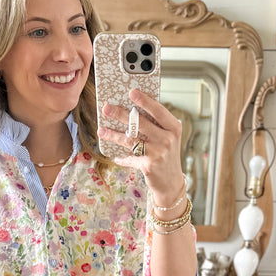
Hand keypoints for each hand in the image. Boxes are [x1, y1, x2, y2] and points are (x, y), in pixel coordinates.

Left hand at [98, 88, 185, 207]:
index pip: (158, 110)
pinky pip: (130, 158)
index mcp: (173, 128)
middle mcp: (167, 139)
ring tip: (102, 130)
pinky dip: (121, 158)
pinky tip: (115, 156)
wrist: (171, 183)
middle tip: (107, 108)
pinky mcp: (148, 165)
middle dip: (121, 114)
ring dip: (114, 135)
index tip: (131, 92)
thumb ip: (156, 126)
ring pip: (131, 140)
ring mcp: (158, 153)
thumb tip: (132, 111)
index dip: (145, 101)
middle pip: (140, 123)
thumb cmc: (167, 156)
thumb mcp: (168, 138)